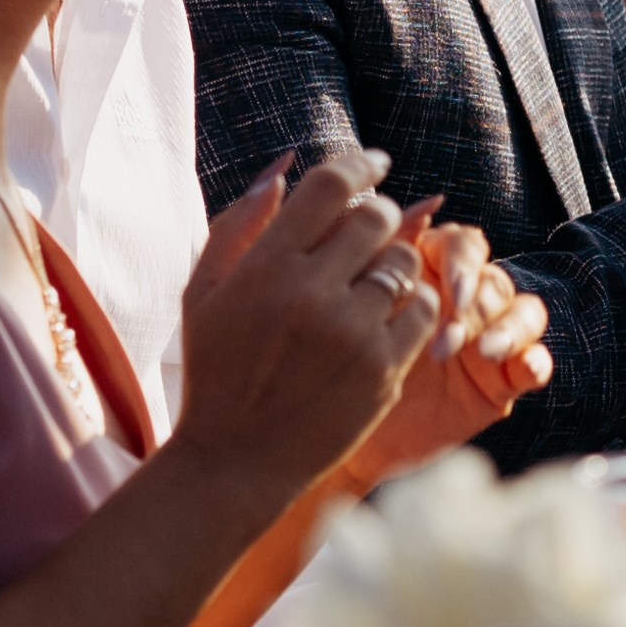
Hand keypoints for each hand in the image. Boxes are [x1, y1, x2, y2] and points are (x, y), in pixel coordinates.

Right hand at [173, 149, 440, 499]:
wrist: (235, 463)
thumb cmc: (216, 372)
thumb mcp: (204, 293)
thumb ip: (238, 224)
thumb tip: (284, 169)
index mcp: (265, 268)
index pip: (331, 185)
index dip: (360, 163)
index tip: (375, 164)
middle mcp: (311, 294)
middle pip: (375, 217)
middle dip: (377, 214)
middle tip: (370, 229)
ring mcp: (351, 334)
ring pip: (404, 262)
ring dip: (394, 260)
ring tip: (371, 280)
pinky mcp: (382, 371)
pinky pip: (421, 310)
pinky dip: (411, 304)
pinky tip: (385, 316)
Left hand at [338, 218, 551, 486]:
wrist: (337, 434)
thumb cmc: (335, 362)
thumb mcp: (348, 304)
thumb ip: (381, 249)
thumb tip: (428, 204)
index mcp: (430, 272)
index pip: (465, 245)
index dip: (464, 262)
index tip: (451, 292)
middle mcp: (463, 299)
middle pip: (495, 279)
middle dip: (478, 305)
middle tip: (450, 338)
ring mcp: (487, 338)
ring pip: (525, 312)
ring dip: (511, 328)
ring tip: (485, 353)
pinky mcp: (502, 381)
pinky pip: (536, 361)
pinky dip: (536, 360)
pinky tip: (522, 370)